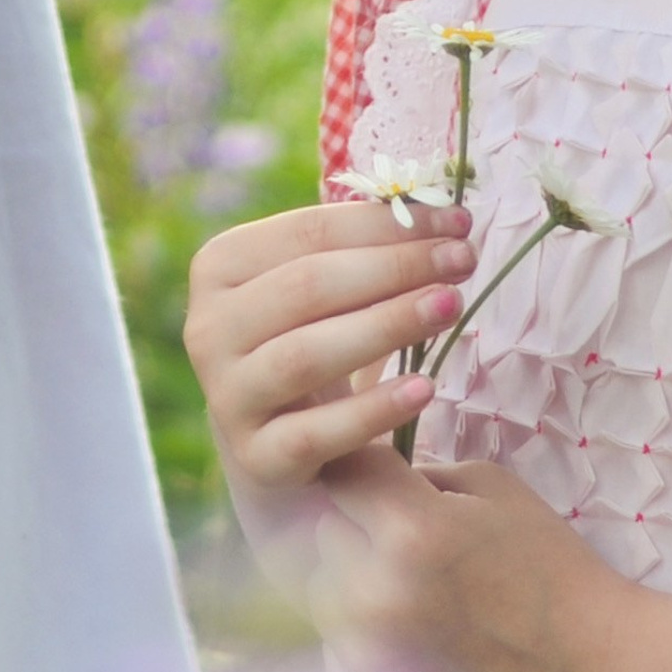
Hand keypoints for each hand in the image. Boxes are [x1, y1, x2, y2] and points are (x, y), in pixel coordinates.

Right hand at [184, 197, 478, 566]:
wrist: (276, 439)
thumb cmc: (309, 340)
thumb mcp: (318, 290)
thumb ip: (360, 250)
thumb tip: (444, 215)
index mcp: (219, 267)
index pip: (307, 233)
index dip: (384, 225)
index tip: (458, 221)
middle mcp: (208, 327)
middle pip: (308, 287)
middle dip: (395, 268)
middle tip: (463, 259)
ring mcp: (227, 396)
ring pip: (307, 354)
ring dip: (388, 325)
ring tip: (451, 305)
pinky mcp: (257, 456)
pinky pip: (317, 432)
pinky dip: (373, 410)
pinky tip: (425, 388)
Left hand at [313, 449, 632, 671]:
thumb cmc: (552, 568)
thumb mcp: (491, 487)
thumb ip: (418, 473)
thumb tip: (366, 464)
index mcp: (412, 530)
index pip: (342, 468)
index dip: (363, 465)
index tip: (381, 472)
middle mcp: (378, 591)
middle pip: (322, 526)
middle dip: (353, 520)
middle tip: (396, 532)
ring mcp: (369, 652)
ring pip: (317, 587)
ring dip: (348, 577)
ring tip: (403, 585)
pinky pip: (331, 644)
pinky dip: (356, 635)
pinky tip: (403, 633)